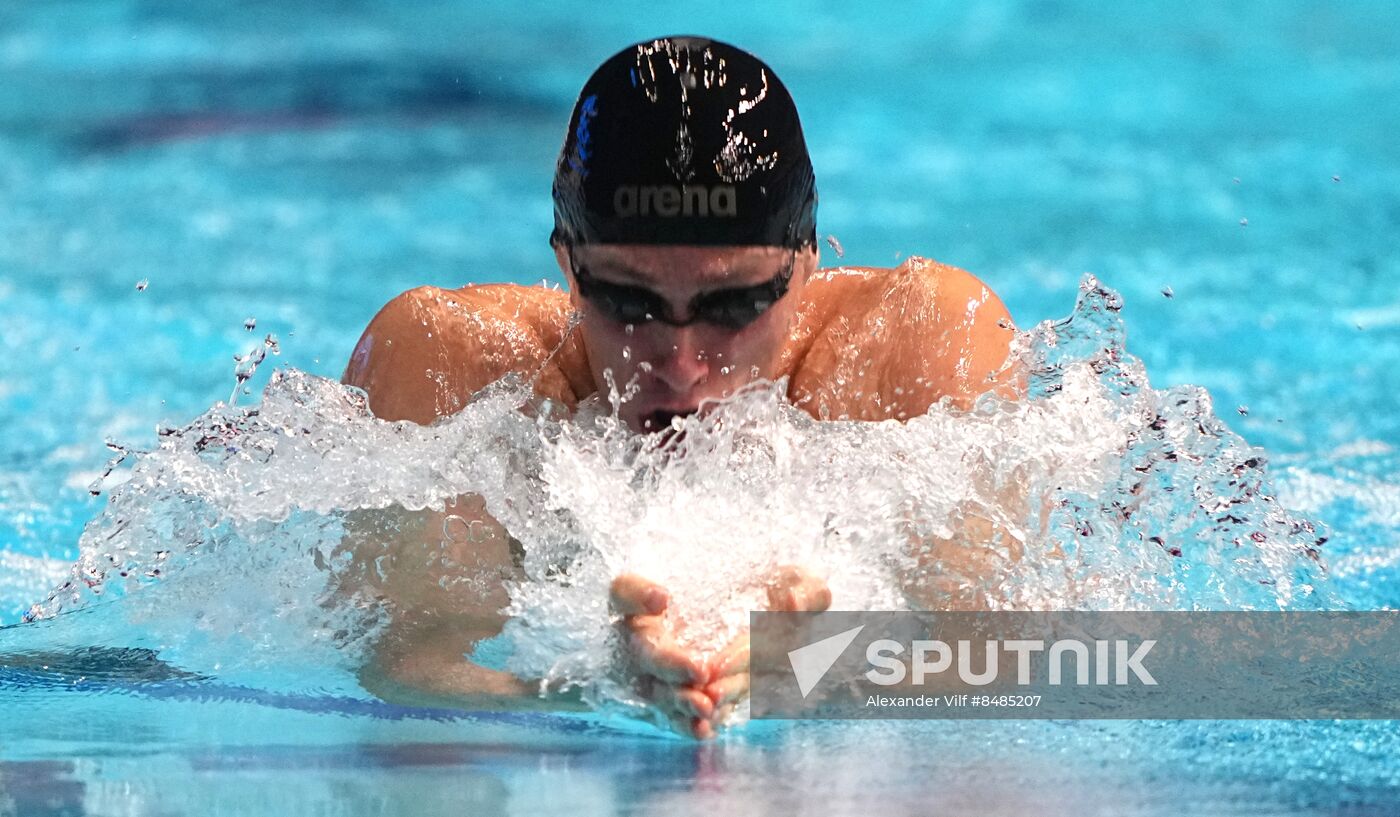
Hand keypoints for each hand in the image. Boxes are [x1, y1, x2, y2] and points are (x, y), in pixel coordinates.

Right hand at [610, 567, 830, 739]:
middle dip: (668, 662)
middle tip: (699, 671)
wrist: (782, 635)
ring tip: (704, 706)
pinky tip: (706, 730)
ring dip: (677, 699)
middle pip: (641, 647)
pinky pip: (671, 717)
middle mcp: (651, 634)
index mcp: (662, 596)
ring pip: (653, 688)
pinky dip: (686, 724)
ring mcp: (661, 673)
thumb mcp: (797, 583)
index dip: (635, 594)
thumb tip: (789, 601)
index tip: (663, 599)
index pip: (625, 590)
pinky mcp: (679, 702)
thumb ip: (802, 586)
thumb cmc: (779, 598)